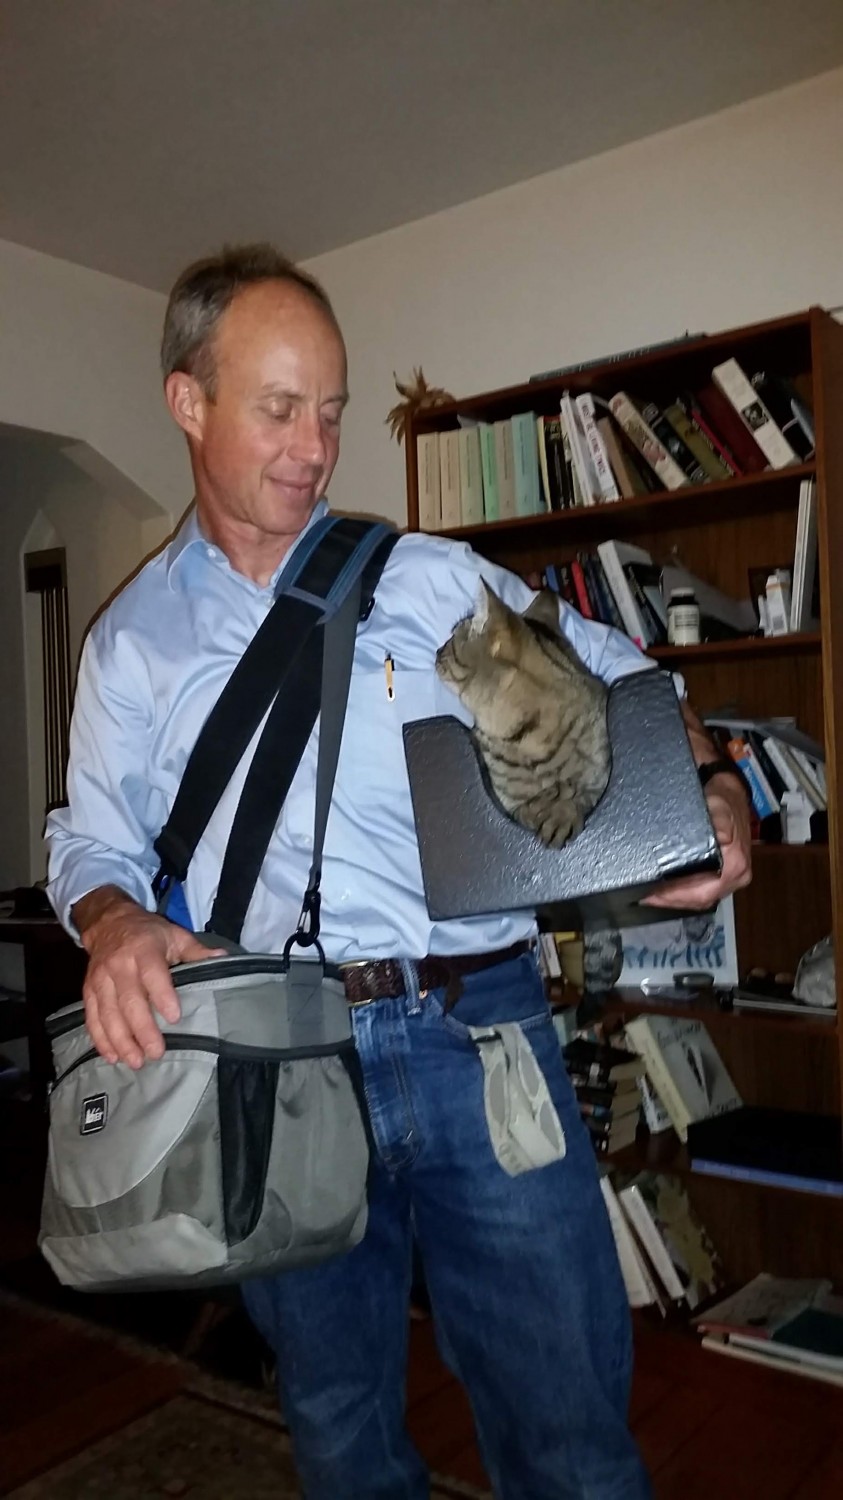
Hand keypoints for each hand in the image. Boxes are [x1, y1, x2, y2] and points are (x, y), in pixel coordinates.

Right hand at [73, 886, 224, 1067]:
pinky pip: (92, 1017)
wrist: (108, 923)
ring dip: (121, 1040)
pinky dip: (100, 1039)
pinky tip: (112, 1056)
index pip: (152, 975)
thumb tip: (223, 957)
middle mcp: (119, 965)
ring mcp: (100, 979)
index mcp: (143, 949)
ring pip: (108, 1013)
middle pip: (129, 1001)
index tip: (174, 1018)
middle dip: (142, 1029)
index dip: (162, 996)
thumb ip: (196, 950)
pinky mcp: (89, 990)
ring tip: (136, 1061)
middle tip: (156, 1053)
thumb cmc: (148, 933)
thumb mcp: (174, 935)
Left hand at [643, 772, 751, 910]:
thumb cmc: (724, 799)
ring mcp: (732, 877)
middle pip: (700, 899)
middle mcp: (737, 874)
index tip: (653, 895)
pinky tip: (667, 891)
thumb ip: (719, 819)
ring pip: (701, 898)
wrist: (733, 793)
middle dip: (671, 901)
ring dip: (676, 900)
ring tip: (652, 895)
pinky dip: (684, 894)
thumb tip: (722, 838)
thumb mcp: (719, 804)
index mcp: (736, 863)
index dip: (676, 897)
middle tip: (646, 897)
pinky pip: (703, 891)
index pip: (703, 892)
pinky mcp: (724, 873)